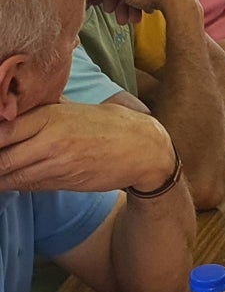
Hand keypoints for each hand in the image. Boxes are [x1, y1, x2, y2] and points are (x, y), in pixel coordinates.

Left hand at [0, 102, 173, 193]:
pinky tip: (9, 178)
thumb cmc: (110, 124)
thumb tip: (14, 106)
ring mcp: (57, 165)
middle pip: (1, 158)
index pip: (2, 130)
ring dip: (0, 176)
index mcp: (51, 116)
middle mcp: (51, 141)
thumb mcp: (75, 108)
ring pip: (10, 176)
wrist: (144, 149)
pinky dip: (14, 183)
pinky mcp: (63, 182)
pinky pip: (28, 185)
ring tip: (1, 171)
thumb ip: (44, 108)